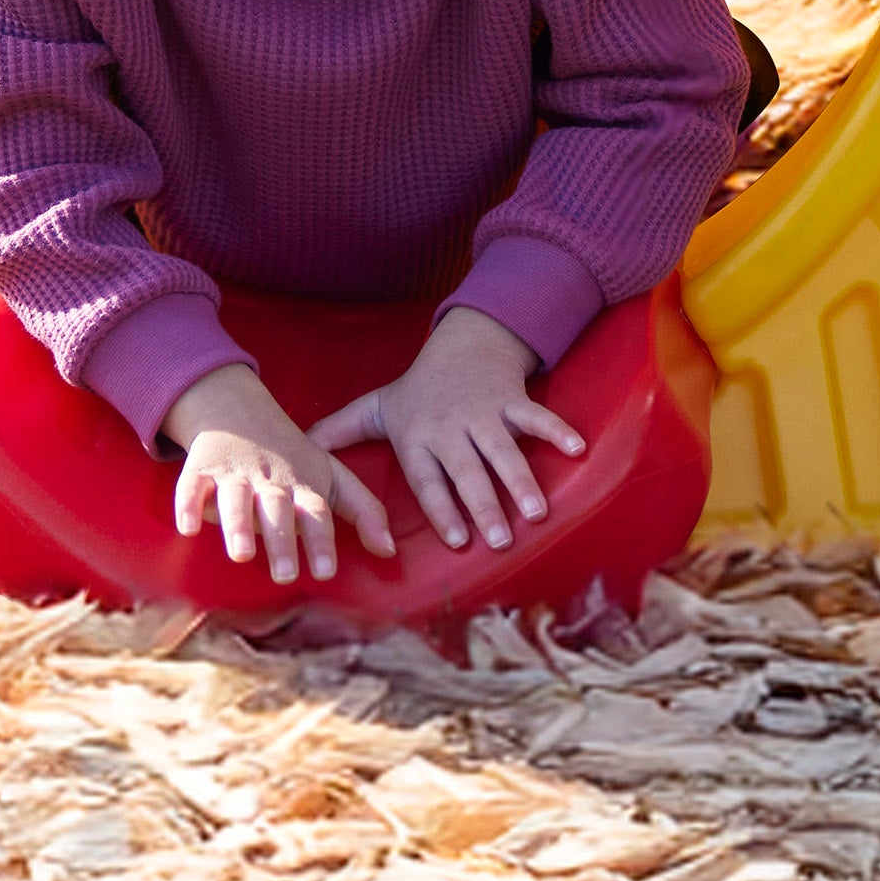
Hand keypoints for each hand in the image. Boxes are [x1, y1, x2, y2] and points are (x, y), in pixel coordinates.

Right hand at [162, 360, 394, 581]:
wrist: (240, 408)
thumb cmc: (292, 456)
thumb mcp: (332, 475)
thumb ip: (363, 510)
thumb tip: (391, 550)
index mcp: (303, 484)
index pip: (316, 512)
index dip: (321, 539)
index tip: (325, 571)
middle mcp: (269, 480)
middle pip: (276, 509)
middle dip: (281, 539)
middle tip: (285, 574)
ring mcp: (235, 474)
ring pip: (235, 498)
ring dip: (237, 525)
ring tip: (240, 555)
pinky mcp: (202, 469)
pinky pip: (192, 485)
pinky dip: (187, 504)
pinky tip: (188, 527)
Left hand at [312, 307, 587, 553]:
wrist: (462, 340)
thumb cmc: (419, 385)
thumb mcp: (377, 408)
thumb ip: (341, 433)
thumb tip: (302, 452)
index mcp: (418, 439)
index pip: (429, 481)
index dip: (443, 509)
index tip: (458, 540)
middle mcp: (451, 429)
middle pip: (469, 473)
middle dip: (484, 507)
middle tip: (502, 541)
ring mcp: (484, 413)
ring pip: (504, 451)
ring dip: (521, 480)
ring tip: (536, 511)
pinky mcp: (512, 398)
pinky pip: (536, 416)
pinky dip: (557, 431)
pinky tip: (577, 449)